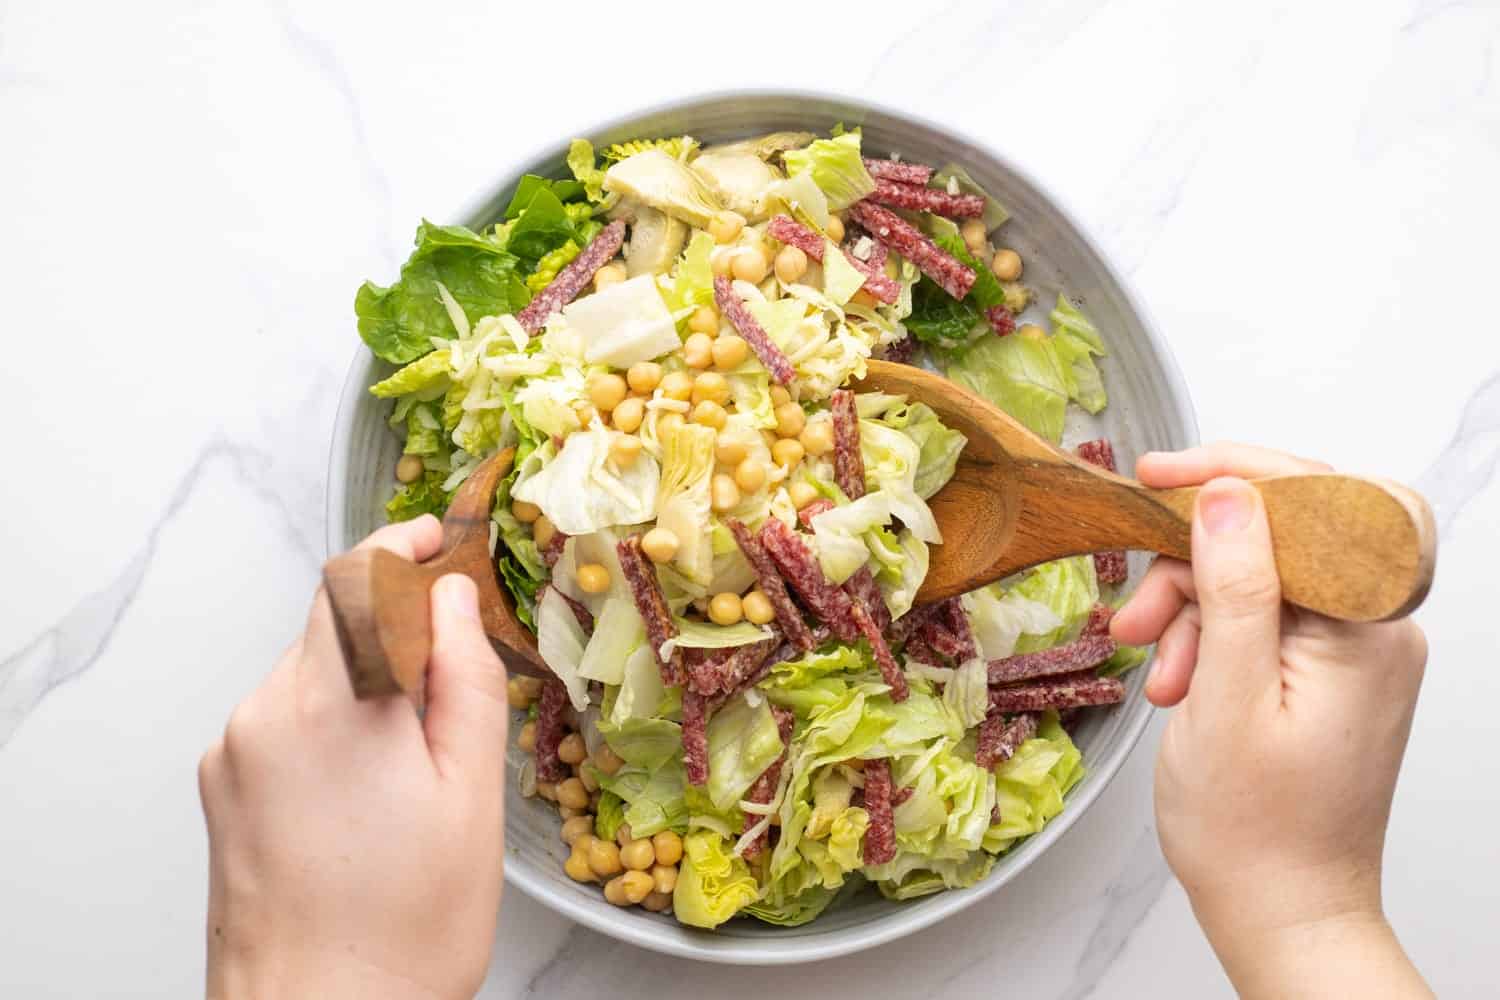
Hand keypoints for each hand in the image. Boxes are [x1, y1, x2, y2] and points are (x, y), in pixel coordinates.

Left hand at [198, 516, 507, 999]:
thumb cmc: (404, 928)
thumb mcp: (469, 793)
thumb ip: (463, 676)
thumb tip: (451, 597)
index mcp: (331, 704)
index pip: (354, 576)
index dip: (399, 543)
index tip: (435, 538)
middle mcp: (263, 716)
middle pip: (331, 623)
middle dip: (395, 625)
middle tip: (456, 667)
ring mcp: (233, 754)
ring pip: (311, 672)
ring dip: (365, 679)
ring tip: (419, 755)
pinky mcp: (221, 789)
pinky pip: (284, 718)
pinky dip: (332, 720)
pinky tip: (373, 784)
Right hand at [1113, 444, 1431, 997]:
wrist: (1280, 912)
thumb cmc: (1255, 831)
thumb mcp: (1227, 699)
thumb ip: (1234, 588)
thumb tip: (1229, 493)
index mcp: (1370, 630)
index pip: (1319, 502)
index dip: (1236, 472)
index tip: (1157, 474)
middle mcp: (1375, 629)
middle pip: (1278, 537)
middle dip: (1193, 562)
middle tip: (1134, 613)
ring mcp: (1351, 651)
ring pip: (1256, 577)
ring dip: (1189, 609)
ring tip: (1153, 668)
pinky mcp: (1322, 670)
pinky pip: (1257, 618)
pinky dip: (1205, 639)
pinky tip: (1177, 684)